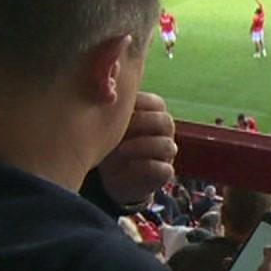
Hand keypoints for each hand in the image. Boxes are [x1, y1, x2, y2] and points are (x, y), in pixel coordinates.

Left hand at [97, 90, 176, 208]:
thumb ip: (112, 110)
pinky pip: (164, 169)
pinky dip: (146, 166)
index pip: (157, 104)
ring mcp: (166, 155)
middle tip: (118, 128)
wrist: (108, 179)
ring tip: (120, 149)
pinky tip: (129, 165)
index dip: (140, 104)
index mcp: (154, 116)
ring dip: (142, 146)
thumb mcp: (108, 125)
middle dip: (142, 123)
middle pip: (165, 122)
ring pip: (167, 146)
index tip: (118, 108)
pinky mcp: (163, 174)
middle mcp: (164, 134)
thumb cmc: (109, 144)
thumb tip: (104, 92)